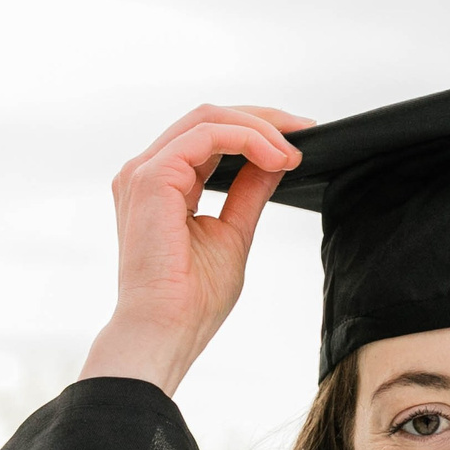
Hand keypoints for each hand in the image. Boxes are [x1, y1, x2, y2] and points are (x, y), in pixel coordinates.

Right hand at [80, 103, 310, 395]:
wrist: (166, 331)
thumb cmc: (190, 300)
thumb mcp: (233, 233)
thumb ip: (249, 192)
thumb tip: (275, 161)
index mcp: (162, 186)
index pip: (209, 137)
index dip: (256, 131)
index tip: (297, 144)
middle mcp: (147, 172)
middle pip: (209, 118)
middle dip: (262, 120)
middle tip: (304, 132)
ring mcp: (145, 171)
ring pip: (209, 118)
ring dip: (258, 128)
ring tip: (291, 152)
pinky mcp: (152, 176)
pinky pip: (207, 134)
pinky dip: (246, 138)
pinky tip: (274, 157)